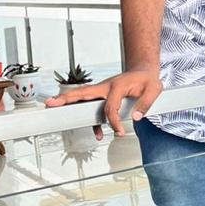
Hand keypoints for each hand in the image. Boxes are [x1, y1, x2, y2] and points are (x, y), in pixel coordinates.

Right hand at [45, 69, 162, 136]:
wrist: (144, 72)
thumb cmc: (147, 79)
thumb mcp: (154, 89)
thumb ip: (146, 103)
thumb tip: (136, 118)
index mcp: (116, 86)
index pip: (109, 106)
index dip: (113, 121)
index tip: (119, 132)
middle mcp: (105, 87)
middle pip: (82, 93)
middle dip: (65, 99)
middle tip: (50, 104)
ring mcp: (102, 92)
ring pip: (82, 99)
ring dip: (69, 107)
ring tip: (54, 113)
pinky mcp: (103, 98)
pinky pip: (92, 109)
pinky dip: (92, 121)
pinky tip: (97, 134)